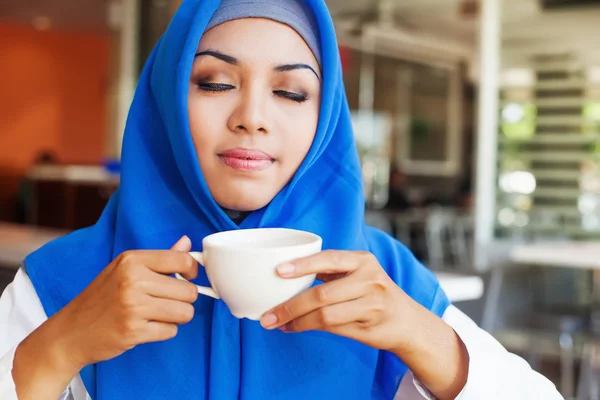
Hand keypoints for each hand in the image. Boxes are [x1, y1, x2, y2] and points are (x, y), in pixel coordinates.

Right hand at [56, 236, 199, 367]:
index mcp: (132, 260)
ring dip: (177, 317)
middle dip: (184, 300)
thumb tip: (186, 243)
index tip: (187, 278)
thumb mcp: (125, 270)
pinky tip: (146, 327)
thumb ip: (160, 259)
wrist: (71, 331)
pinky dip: (163, 331)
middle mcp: (133, 280)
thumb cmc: (102, 298)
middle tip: (167, 302)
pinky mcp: (134, 331)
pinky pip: (171, 331)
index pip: (182, 261)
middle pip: (189, 291)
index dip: (192, 271)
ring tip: (158, 315)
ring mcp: (133, 306)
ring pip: (185, 313)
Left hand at [260, 250, 407, 351]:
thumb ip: (330, 272)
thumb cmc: (373, 293)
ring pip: (325, 315)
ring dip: (297, 321)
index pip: (329, 259)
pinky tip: (294, 328)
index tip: (279, 271)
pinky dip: (309, 329)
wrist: (407, 322)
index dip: (303, 265)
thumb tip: (285, 276)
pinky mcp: (369, 327)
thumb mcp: (358, 274)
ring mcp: (371, 305)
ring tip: (277, 323)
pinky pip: (333, 328)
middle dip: (290, 306)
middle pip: (322, 294)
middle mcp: (369, 280)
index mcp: (362, 261)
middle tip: (267, 314)